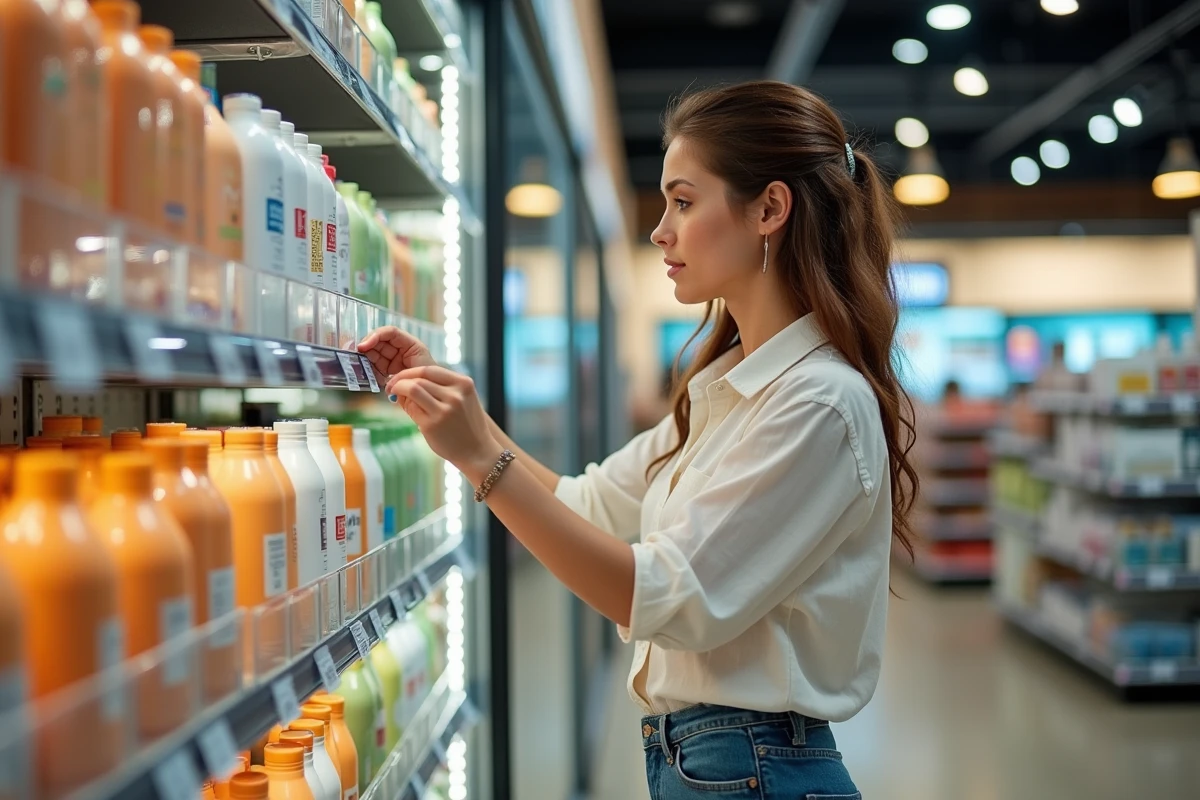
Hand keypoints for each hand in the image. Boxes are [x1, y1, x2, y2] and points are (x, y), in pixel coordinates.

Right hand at [357, 326, 436, 384]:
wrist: (433, 396)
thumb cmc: (431, 381)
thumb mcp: (419, 372)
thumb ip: (402, 374)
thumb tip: (384, 380)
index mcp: (410, 344)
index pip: (390, 333)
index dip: (375, 336)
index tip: (363, 346)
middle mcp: (400, 349)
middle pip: (379, 341)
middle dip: (366, 346)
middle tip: (355, 354)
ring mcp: (393, 359)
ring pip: (374, 353)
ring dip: (365, 358)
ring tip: (358, 364)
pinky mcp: (387, 371)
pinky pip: (375, 367)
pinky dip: (369, 370)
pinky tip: (366, 373)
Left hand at [386, 366, 501, 478]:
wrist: (478, 452)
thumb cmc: (467, 425)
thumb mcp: (462, 400)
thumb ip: (440, 388)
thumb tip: (406, 381)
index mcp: (464, 384)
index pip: (430, 369)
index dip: (410, 372)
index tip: (400, 377)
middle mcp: (455, 395)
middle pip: (419, 378)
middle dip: (400, 380)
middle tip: (392, 386)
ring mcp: (444, 410)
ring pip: (413, 389)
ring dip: (399, 390)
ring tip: (396, 395)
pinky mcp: (432, 425)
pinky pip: (412, 408)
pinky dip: (406, 406)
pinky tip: (407, 408)